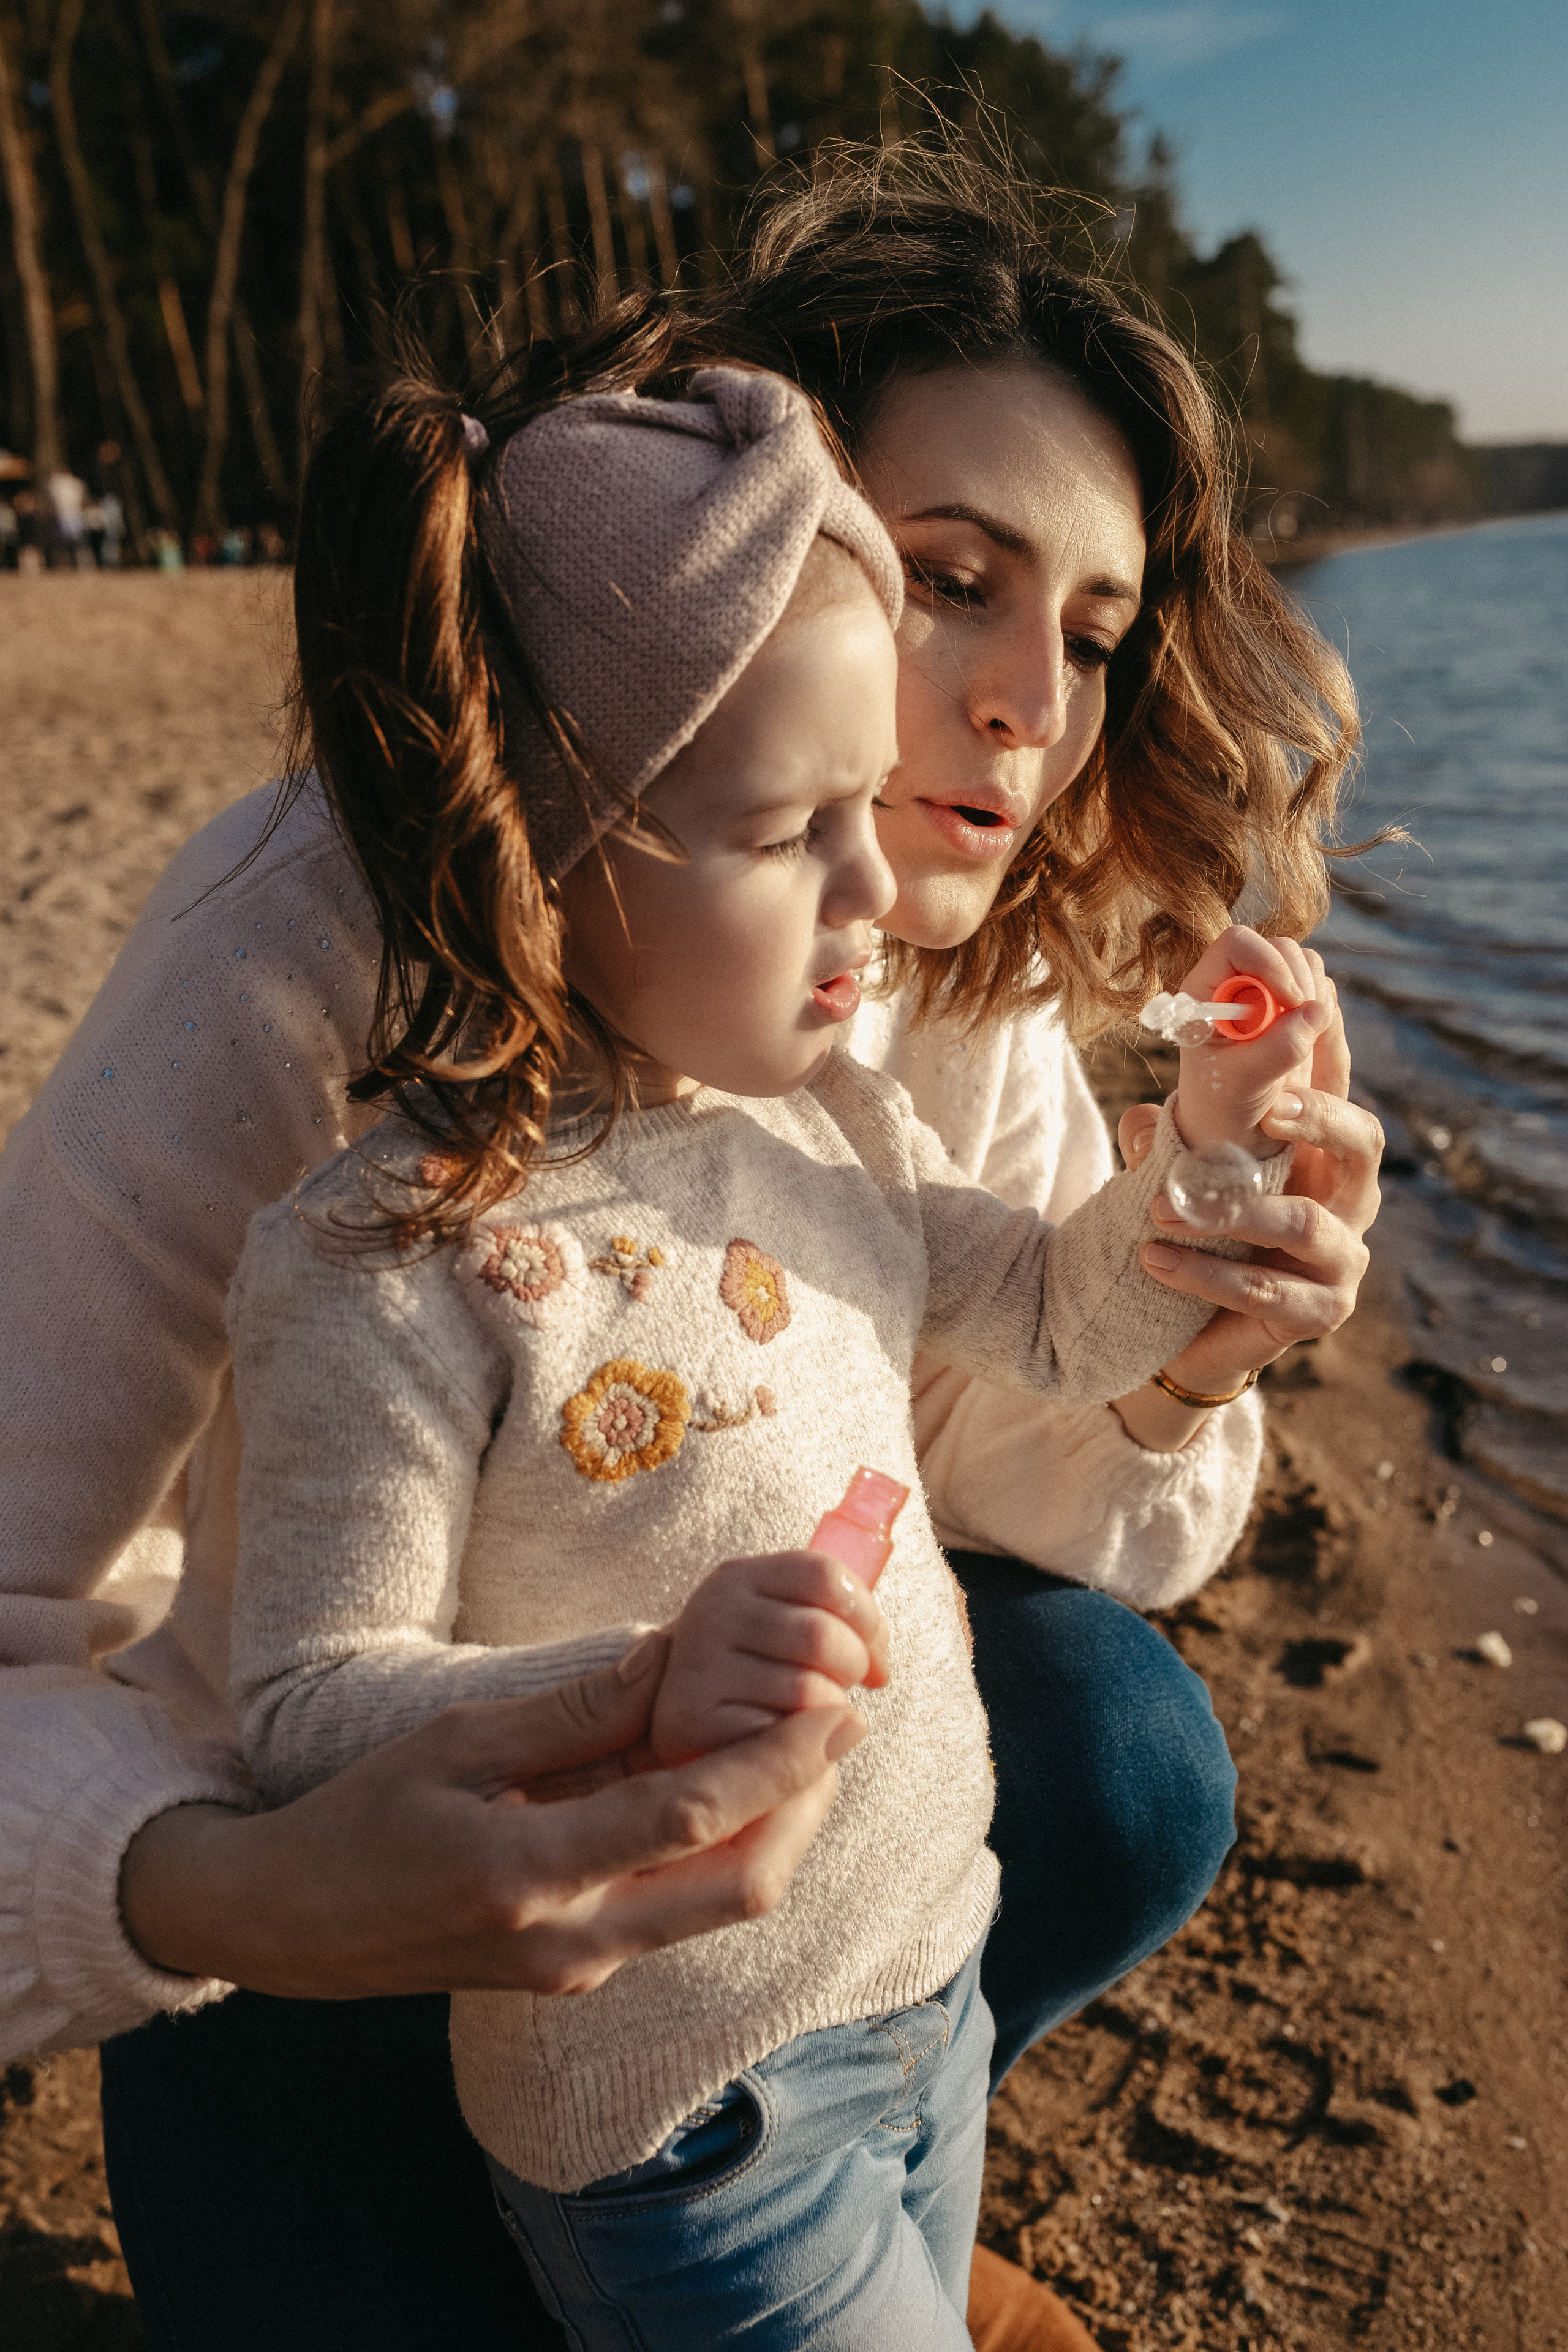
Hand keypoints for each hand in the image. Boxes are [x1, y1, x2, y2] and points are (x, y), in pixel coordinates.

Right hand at [120, 1635, 865, 2000]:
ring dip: (774, 1830)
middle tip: (839, 1724)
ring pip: (719, 1905)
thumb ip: (574, 1710)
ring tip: (802, 1747)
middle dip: (804, 1805)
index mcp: (530, 1874)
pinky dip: (722, 1851)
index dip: (779, 1764)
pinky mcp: (579, 1974)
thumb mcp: (458, 1741)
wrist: (295, 1928)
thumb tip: (674, 1656)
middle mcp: (572, 1942)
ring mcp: (579, 1970)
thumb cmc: (362, 1817)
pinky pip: (679, 1912)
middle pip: (738, 1884)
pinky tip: (729, 1789)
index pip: (692, 1818)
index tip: (838, 1712)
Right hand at [650, 1548, 890, 1768]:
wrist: (690, 1715)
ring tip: (809, 1713)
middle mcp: (711, 1613)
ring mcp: (698, 1667)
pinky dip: (795, 1748)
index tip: (872, 1647)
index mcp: (738, 1578)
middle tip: (842, 1684)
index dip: (866, 1615)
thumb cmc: (754, 1669)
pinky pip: (780, 1738)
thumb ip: (836, 1617)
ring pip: (809, 1691)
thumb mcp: (785, 1621)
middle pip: (822, 1634)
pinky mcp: (690, 1722)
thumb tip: (879, 1666)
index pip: (825, 1575)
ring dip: (827, 1713)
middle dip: (852, 1668)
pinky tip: (779, 1739)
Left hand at [1115, 965, 1381, 1436]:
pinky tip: (1155, 1259)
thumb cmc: (1200, 1236)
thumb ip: (1168, 1144)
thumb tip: (1138, 1114)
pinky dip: (1207, 1273)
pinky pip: (1267, 1289)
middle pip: (1363, 1143)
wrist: (1192, 1334)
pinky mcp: (1320, 1313)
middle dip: (1320, 1119)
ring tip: (1163, 1208)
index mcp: (1322, 1153)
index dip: (1329, 1048)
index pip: (1337, 1088)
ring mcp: (1342, 1259)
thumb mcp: (1181, 1176)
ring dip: (1231, 1210)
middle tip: (1269, 1107)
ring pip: (1306, 1222)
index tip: (1306, 1010)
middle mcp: (1348, 1199)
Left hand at [1169, 926, 1329, 1158]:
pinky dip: (1324, 1007)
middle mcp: (1234, 982)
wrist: (1230, 1128)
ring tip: (1301, 1039)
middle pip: (1279, 947)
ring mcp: (1265, 990)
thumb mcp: (1244, 1084)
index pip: (1238, 943)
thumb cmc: (1222, 1105)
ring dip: (1315, 994)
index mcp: (1205, 992)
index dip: (1270, 963)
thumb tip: (1316, 1012)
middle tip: (1304, 1027)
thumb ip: (1278, 1049)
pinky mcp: (1290, 1004)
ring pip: (1304, 963)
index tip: (1292, 1001)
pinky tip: (1308, 1039)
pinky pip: (1320, 986)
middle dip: (1300, 982)